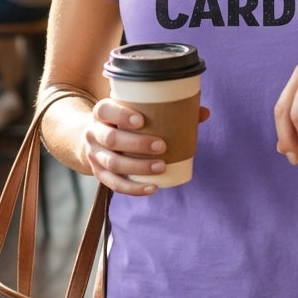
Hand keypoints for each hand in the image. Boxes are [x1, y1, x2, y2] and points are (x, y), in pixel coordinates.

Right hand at [82, 97, 209, 195]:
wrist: (96, 139)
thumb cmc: (125, 121)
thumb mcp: (137, 110)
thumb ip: (169, 109)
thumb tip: (204, 113)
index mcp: (102, 113)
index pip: (105, 111)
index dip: (121, 116)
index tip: (141, 121)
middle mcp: (94, 133)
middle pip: (110, 139)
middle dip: (137, 144)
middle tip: (162, 146)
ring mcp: (95, 155)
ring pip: (112, 164)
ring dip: (138, 167)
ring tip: (161, 166)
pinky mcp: (99, 174)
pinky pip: (114, 185)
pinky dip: (134, 188)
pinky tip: (152, 187)